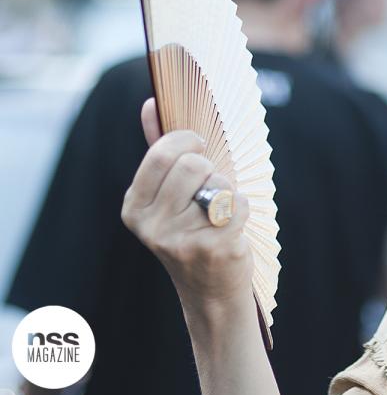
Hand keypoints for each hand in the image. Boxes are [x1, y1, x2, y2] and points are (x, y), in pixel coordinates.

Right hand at [121, 98, 252, 312]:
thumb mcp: (168, 194)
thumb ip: (159, 149)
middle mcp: (151, 225)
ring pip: (220, 183)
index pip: (162, 152)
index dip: (188, 141)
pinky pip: (239, 203)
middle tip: (209, 189)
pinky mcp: (213, 248)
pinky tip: (232, 227)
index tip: (199, 146)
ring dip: (228, 191)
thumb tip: (151, 103)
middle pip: (194, 164)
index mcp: (134, 207)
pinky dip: (244, 209)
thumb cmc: (193, 229)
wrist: (210, 291)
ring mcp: (181, 239)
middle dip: (211, 169)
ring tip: (218, 213)